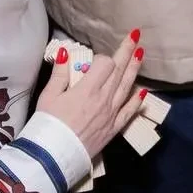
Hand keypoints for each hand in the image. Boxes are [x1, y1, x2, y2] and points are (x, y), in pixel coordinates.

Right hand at [36, 31, 148, 160]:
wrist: (53, 155)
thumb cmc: (48, 124)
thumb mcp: (49, 95)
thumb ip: (60, 73)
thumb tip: (66, 52)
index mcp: (87, 89)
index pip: (105, 65)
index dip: (102, 58)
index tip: (95, 60)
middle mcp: (104, 98)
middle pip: (119, 71)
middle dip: (127, 51)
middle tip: (136, 36)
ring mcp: (111, 113)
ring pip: (127, 87)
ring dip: (135, 69)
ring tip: (141, 54)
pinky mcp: (113, 128)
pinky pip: (129, 111)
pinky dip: (137, 101)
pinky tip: (144, 91)